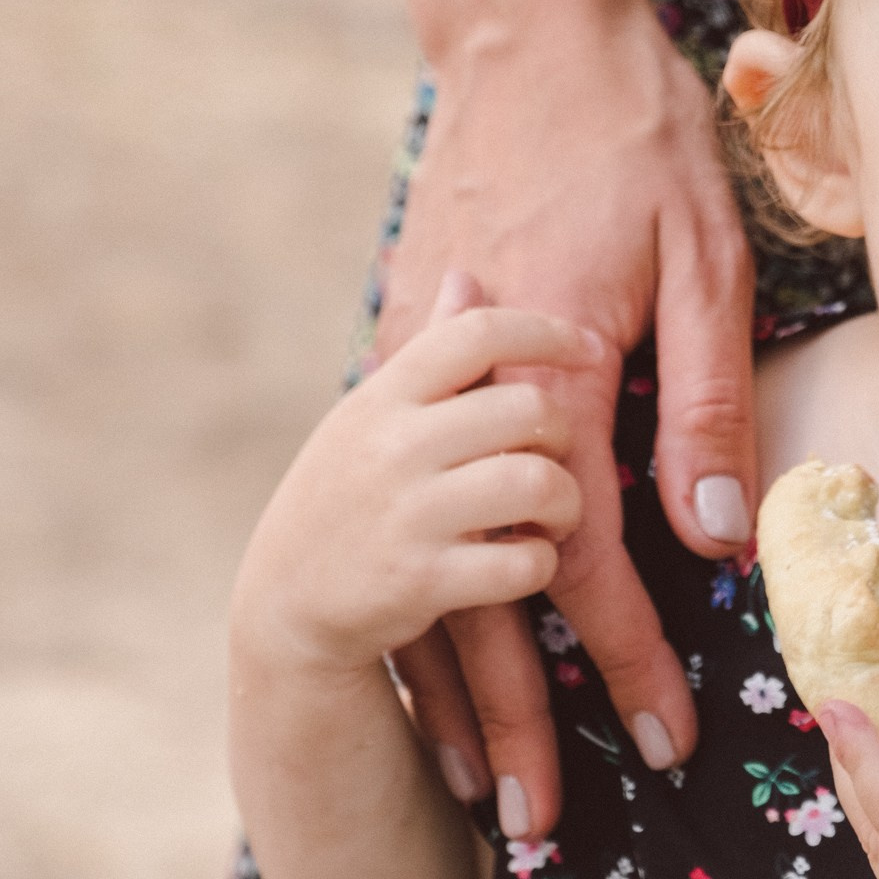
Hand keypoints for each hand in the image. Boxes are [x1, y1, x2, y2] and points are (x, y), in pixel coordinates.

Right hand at [231, 289, 584, 682]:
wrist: (285, 604)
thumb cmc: (350, 495)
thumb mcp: (372, 416)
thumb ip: (430, 352)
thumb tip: (465, 274)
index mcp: (385, 397)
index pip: (477, 334)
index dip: (548, 332)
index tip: (593, 346)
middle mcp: (393, 447)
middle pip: (527, 410)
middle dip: (564, 436)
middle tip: (554, 458)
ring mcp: (406, 516)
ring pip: (538, 484)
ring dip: (565, 504)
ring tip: (550, 516)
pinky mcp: (421, 583)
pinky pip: (523, 562)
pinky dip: (540, 563)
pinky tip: (523, 561)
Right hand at [379, 0, 756, 839]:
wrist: (522, 37)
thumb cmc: (635, 140)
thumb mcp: (702, 259)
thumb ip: (704, 402)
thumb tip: (718, 534)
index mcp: (552, 376)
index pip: (588, 557)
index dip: (625, 660)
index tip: (658, 738)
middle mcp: (468, 395)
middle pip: (487, 593)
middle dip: (518, 717)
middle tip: (541, 818)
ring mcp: (416, 377)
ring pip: (427, 560)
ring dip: (455, 680)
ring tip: (476, 773)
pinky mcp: (399, 354)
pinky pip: (407, 502)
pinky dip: (420, 590)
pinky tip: (432, 648)